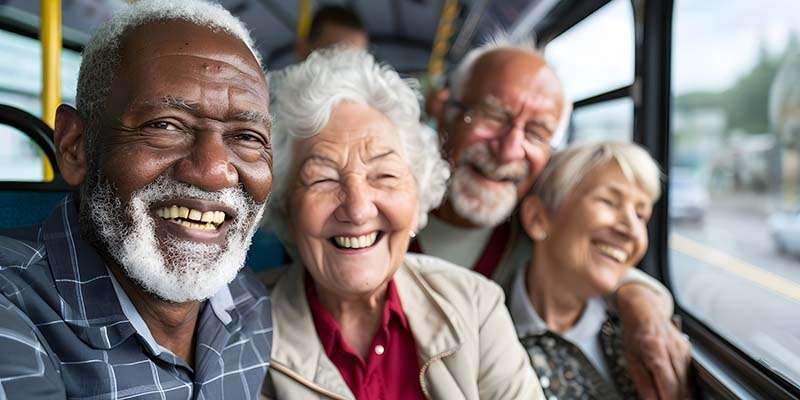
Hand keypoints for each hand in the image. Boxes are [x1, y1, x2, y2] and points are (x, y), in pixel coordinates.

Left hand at [616, 284, 692, 399]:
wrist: (644, 311)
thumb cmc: (634, 334)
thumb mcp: (631, 360)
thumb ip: (642, 383)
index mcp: (656, 352)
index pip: (669, 386)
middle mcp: (673, 350)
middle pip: (682, 386)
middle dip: (676, 399)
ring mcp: (683, 350)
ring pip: (688, 382)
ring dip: (682, 395)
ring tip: (670, 397)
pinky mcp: (688, 351)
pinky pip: (689, 374)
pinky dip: (684, 386)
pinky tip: (677, 391)